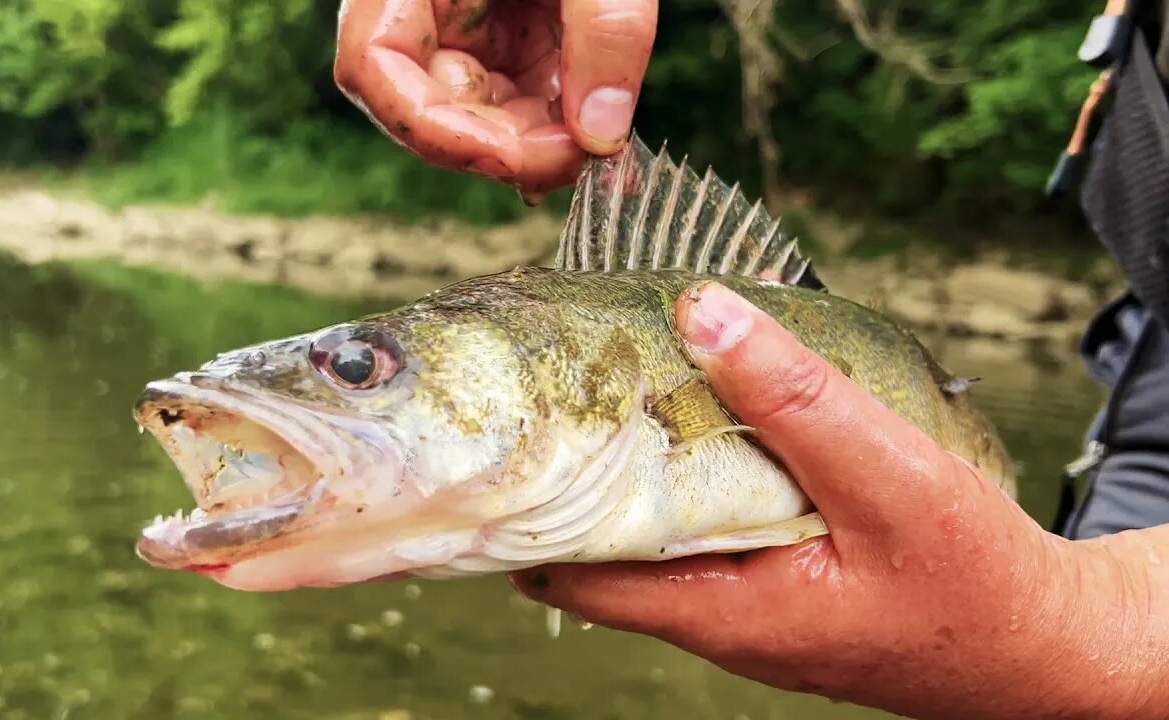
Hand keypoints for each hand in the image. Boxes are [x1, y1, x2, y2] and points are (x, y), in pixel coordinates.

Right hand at [334, 0, 657, 193]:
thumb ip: (606, 28)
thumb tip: (603, 133)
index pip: (373, 66)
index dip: (437, 130)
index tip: (521, 159)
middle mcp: (419, 2)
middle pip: (431, 107)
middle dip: (506, 145)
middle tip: (582, 154)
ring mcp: (461, 22)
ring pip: (478, 112)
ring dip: (537, 135)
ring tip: (598, 129)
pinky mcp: (503, 33)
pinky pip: (516, 94)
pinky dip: (557, 113)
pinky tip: (596, 114)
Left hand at [510, 282, 1168, 719]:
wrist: (1041, 646)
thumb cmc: (973, 581)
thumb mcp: (888, 476)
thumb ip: (795, 398)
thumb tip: (702, 311)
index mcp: (720, 611)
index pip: (573, 575)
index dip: (527, 509)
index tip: (505, 435)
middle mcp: (715, 619)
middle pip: (604, 550)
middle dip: (574, 475)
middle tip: (556, 389)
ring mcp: (744, 606)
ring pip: (655, 536)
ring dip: (632, 470)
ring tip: (614, 389)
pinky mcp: (774, 586)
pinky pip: (705, 532)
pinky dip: (687, 478)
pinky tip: (699, 421)